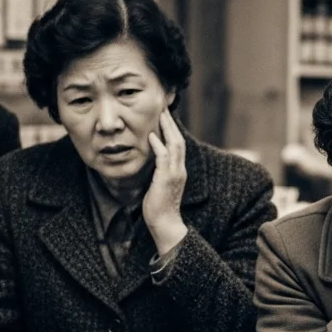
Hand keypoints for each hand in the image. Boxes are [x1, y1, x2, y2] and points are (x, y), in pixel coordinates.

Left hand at [143, 110, 188, 254]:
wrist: (165, 223)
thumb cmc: (159, 207)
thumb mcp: (159, 185)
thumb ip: (158, 171)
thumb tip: (151, 161)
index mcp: (178, 170)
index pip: (178, 145)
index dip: (172, 130)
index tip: (164, 117)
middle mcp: (180, 169)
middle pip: (178, 140)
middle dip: (171, 123)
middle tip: (163, 108)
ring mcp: (175, 174)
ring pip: (174, 145)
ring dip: (167, 129)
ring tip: (160, 114)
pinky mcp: (166, 179)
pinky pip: (163, 158)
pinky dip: (158, 145)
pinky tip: (151, 136)